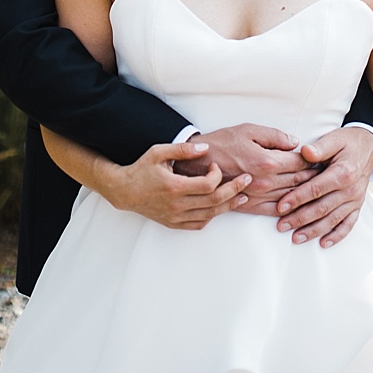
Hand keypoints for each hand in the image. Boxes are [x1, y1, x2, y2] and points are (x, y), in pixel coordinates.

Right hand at [107, 141, 251, 229]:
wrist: (124, 191)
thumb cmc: (142, 169)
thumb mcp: (159, 152)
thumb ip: (183, 149)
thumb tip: (206, 148)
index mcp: (174, 187)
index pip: (207, 185)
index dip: (218, 175)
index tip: (216, 166)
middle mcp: (177, 205)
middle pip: (214, 201)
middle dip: (234, 190)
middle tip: (247, 180)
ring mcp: (176, 217)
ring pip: (209, 215)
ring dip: (228, 205)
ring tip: (242, 196)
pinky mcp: (174, 224)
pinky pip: (199, 224)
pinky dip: (212, 216)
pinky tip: (219, 207)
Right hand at [176, 124, 316, 214]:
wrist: (196, 165)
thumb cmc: (221, 143)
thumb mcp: (249, 130)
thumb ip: (275, 136)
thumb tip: (296, 143)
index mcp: (267, 161)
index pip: (300, 163)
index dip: (314, 160)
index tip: (323, 159)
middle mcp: (265, 182)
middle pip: (299, 181)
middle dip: (314, 177)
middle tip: (326, 174)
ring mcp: (258, 196)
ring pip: (291, 197)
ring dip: (306, 193)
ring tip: (317, 189)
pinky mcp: (249, 206)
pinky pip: (275, 211)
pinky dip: (290, 209)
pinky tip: (297, 205)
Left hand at [275, 125, 372, 245]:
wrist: (370, 145)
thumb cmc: (348, 141)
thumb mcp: (334, 138)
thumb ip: (319, 147)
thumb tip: (304, 152)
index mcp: (343, 172)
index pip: (316, 189)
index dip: (297, 198)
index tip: (281, 206)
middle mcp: (350, 189)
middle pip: (322, 208)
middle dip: (300, 219)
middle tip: (281, 226)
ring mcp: (355, 200)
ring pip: (333, 219)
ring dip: (314, 230)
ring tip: (296, 238)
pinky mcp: (358, 205)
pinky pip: (348, 224)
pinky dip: (336, 235)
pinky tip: (323, 243)